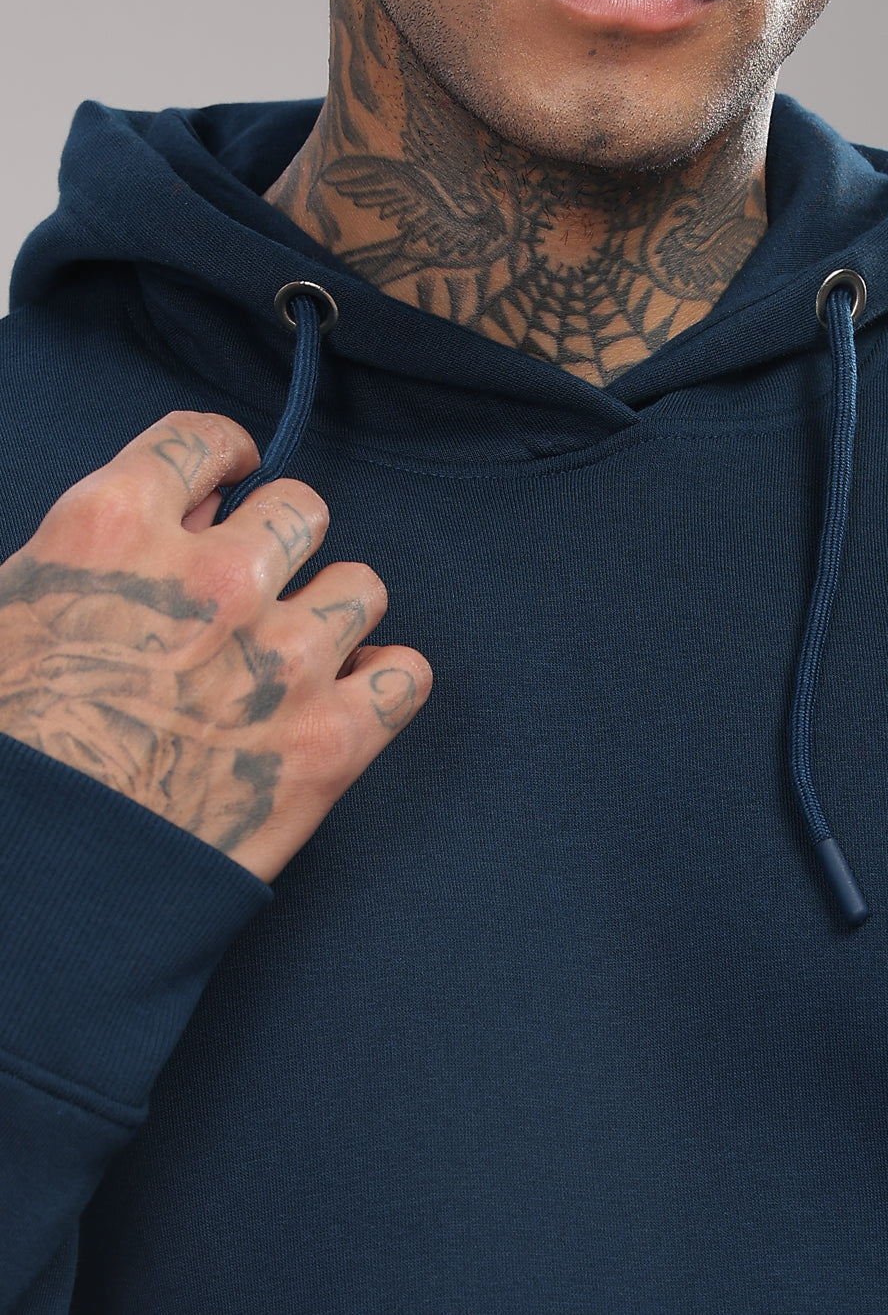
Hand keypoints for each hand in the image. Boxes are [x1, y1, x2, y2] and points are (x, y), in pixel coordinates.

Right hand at [0, 412, 430, 882]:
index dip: (223, 459)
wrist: (28, 888)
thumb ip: (103, 549)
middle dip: (278, 543)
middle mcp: (214, 579)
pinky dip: (384, 684)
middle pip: (300, 509)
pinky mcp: (330, 741)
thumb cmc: (4, 753)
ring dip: (331, 612)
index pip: (202, 440)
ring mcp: (282, 659)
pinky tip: (350, 698)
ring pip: (361, 584)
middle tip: (253, 589)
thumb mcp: (9, 613)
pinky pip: (406, 676)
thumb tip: (189, 514)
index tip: (232, 481)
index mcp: (112, 531)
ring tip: (294, 654)